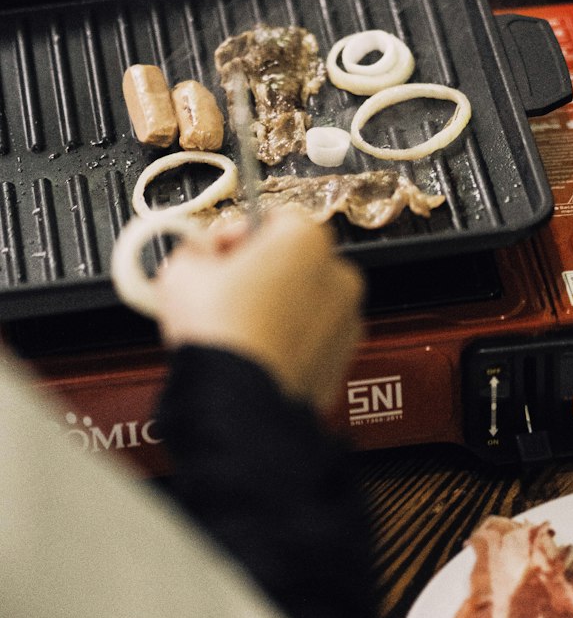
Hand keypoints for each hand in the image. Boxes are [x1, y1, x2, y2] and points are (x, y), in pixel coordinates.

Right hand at [153, 211, 364, 412]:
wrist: (240, 401)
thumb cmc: (220, 335)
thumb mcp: (181, 271)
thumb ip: (193, 250)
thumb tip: (196, 255)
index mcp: (306, 239)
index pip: (269, 216)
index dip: (234, 234)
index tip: (214, 253)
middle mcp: (338, 273)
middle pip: (292, 259)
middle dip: (257, 271)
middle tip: (221, 291)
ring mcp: (346, 318)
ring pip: (305, 299)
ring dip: (275, 305)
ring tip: (236, 327)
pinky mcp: (343, 356)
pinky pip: (311, 336)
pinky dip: (289, 339)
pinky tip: (255, 350)